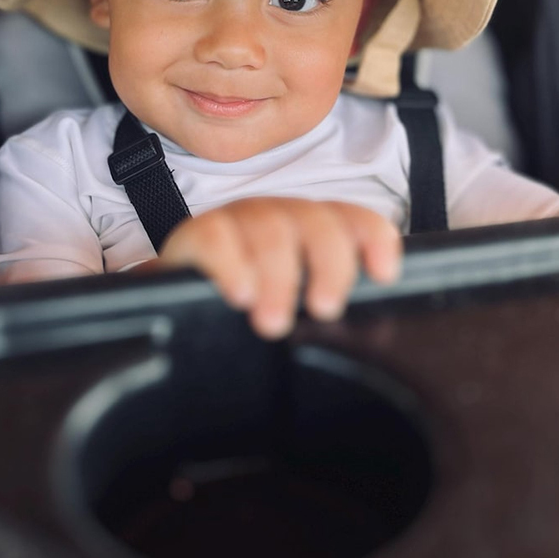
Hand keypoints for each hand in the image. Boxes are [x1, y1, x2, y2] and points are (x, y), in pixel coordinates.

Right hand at [157, 197, 401, 338]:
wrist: (174, 311)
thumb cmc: (246, 313)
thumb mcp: (293, 309)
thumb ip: (325, 309)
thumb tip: (375, 340)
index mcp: (309, 230)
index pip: (352, 219)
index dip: (373, 238)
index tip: (385, 275)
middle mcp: (278, 217)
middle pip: (317, 221)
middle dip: (330, 263)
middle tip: (326, 309)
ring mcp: (236, 221)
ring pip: (270, 228)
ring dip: (280, 275)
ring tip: (275, 321)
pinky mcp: (193, 235)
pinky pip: (214, 236)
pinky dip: (230, 264)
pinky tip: (239, 294)